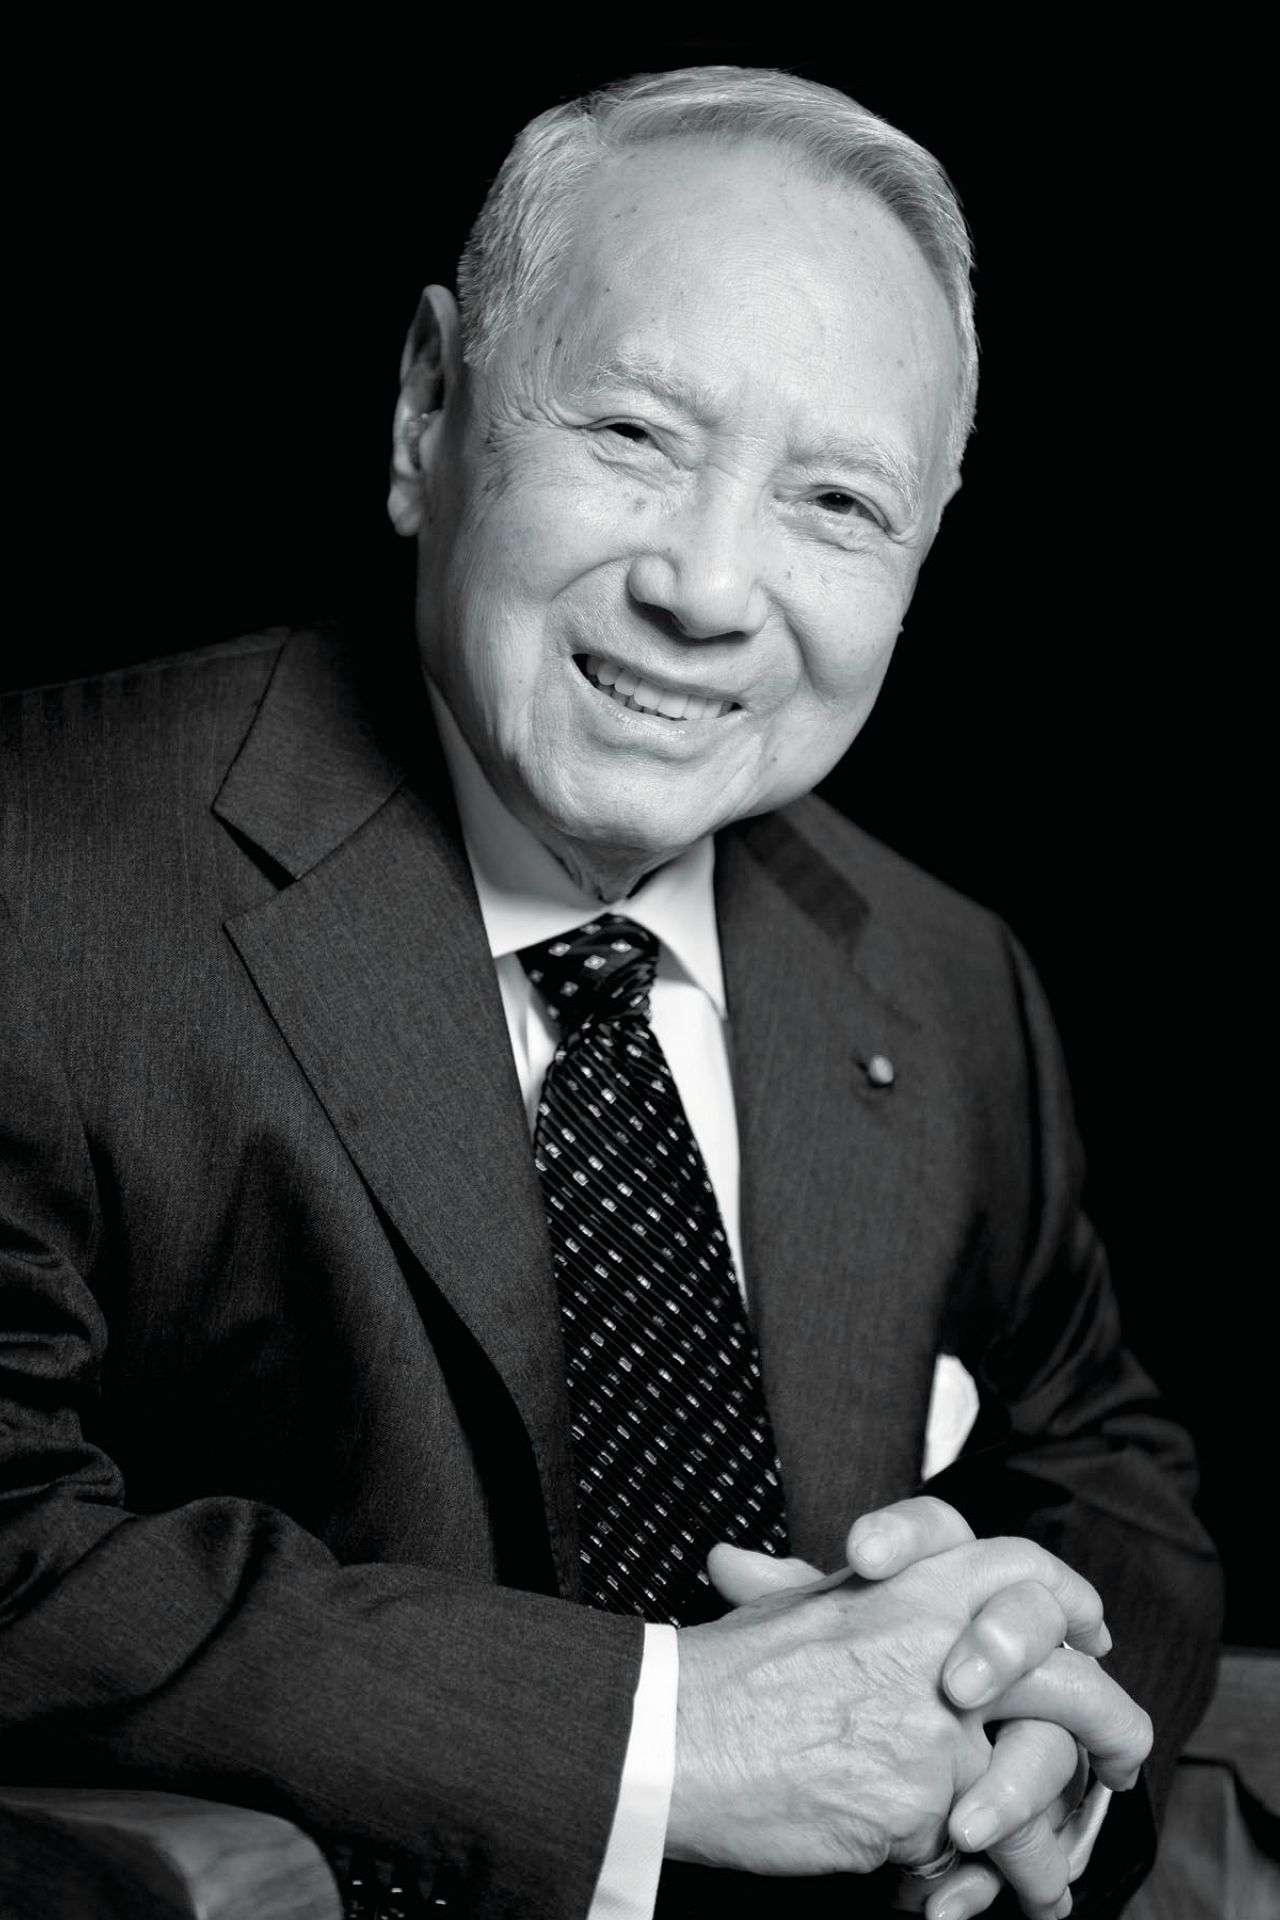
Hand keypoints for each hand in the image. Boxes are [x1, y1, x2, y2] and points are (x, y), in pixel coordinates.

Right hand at [665, 1506, 1131, 1882]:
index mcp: (909, 1585)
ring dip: (1050, 1839)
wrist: (668, 1737)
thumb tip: (864, 1577)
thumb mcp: (798, 1608)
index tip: (1087, 1637)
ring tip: (1049, 1876)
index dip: (1066, 1606)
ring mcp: (935, 1726)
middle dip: (1107, 1728)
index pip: (1023, 1573)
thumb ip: (858, 1601)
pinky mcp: (920, 1801)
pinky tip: (968, 1901)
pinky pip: (976, 1850)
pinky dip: (981, 1884)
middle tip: (1117, 1760)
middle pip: (1069, 1677)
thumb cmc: (720, 1676)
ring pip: (1036, 1782)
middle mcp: (938, 1645)